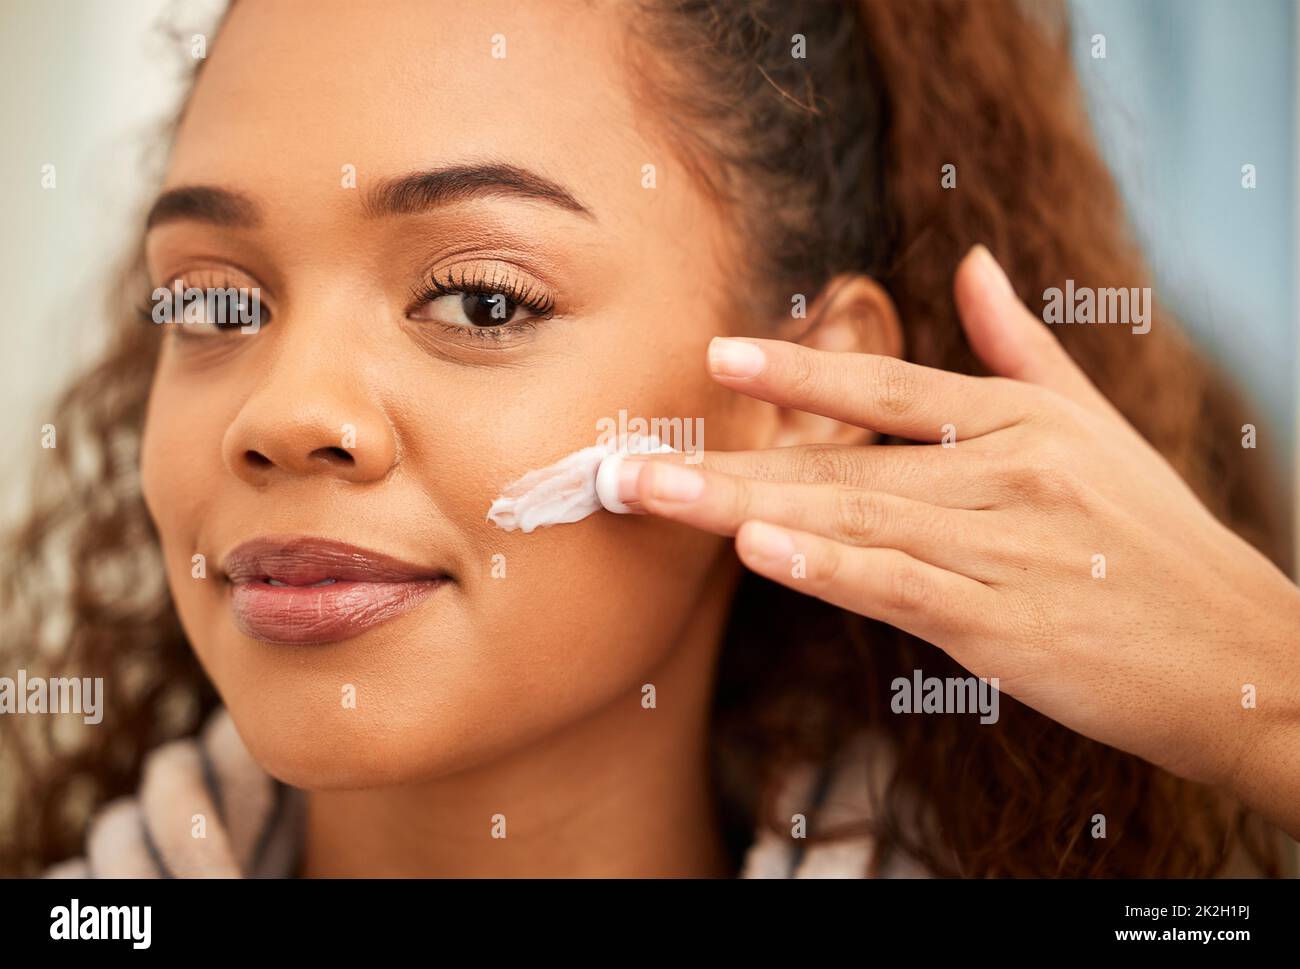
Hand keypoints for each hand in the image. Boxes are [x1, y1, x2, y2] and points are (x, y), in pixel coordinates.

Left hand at [620, 245, 1299, 837]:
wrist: (1238, 651)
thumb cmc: (1155, 539)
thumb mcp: (1095, 426)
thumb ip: (1022, 347)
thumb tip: (972, 263)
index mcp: (1020, 420)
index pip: (888, 386)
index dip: (799, 372)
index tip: (716, 357)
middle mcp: (1005, 472)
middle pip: (840, 460)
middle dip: (724, 459)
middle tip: (623, 459)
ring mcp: (1003, 548)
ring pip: (849, 519)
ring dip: (738, 508)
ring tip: (650, 494)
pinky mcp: (1005, 625)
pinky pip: (899, 588)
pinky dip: (826, 568)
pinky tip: (756, 551)